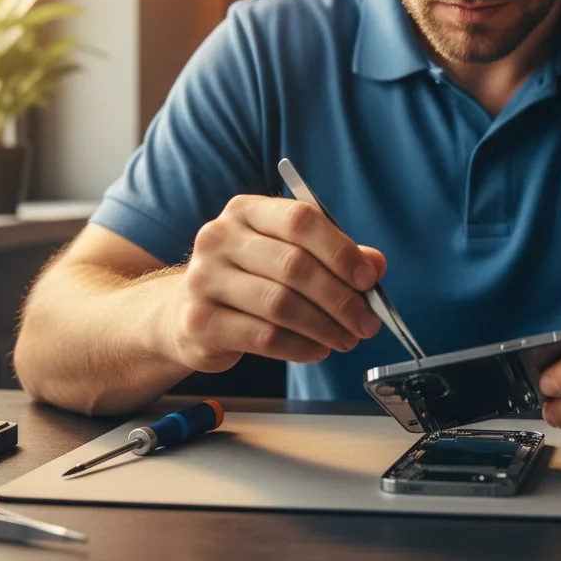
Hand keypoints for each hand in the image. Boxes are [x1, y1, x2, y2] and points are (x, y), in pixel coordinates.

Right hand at [166, 195, 385, 372]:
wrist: (185, 311)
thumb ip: (334, 255)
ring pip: (281, 304)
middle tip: (366, 322)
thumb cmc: (249, 277)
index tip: (368, 279)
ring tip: (347, 339)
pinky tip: (318, 350)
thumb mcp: (289, 254)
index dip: (340, 250)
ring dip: (324, 327)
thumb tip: (375, 265)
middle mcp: (219, 237)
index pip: (301, 219)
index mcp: (246, 210)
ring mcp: (203, 278)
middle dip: (340, 298)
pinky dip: (299, 347)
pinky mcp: (198, 321)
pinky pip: (263, 336)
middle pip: (294, 265)